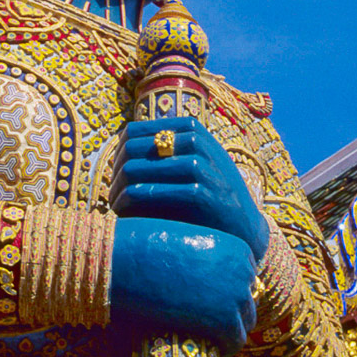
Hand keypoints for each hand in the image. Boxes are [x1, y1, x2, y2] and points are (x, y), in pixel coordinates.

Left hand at [110, 117, 268, 263]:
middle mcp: (197, 142)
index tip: (115, 176)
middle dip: (118, 172)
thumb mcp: (192, 164)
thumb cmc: (209, 195)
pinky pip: (159, 191)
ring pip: (145, 166)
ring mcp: (204, 167)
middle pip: (137, 148)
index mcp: (191, 130)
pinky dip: (140, 200)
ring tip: (116, 206)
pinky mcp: (206, 194)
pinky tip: (129, 210)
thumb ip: (166, 152)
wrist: (244, 226)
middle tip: (112, 195)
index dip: (119, 154)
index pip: (135, 131)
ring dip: (123, 188)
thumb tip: (121, 149)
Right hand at [110, 217, 256, 356]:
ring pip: (243, 323)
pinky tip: (208, 350)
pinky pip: (234, 341)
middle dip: (230, 315)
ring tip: (204, 340)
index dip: (228, 296)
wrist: (127, 259)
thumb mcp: (187, 243)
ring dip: (226, 333)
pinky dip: (224, 348)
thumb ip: (206, 260)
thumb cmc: (146, 247)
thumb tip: (206, 283)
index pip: (244, 280)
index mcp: (237, 248)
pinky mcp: (224, 319)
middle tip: (207, 328)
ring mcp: (236, 295)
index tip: (210, 308)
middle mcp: (243, 269)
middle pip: (246, 302)